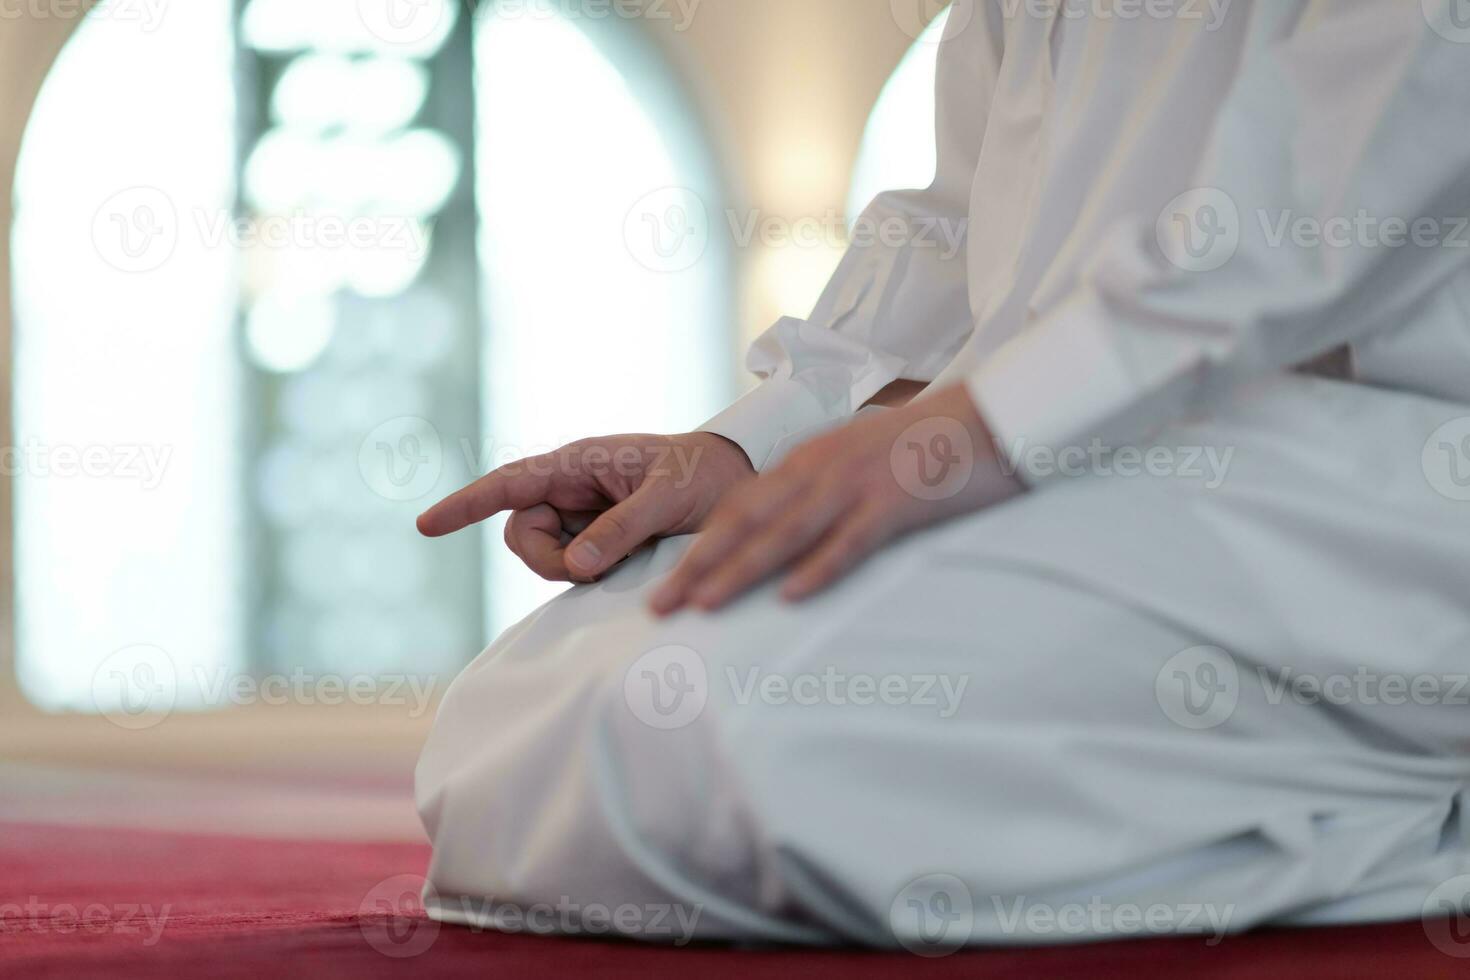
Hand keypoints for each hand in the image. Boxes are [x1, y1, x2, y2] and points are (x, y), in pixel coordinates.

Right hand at [417, 432, 754, 581]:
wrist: (739, 482)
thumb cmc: (704, 475)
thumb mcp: (668, 498)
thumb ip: (623, 528)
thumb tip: (577, 564)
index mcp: (579, 462)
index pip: (509, 483)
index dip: (466, 505)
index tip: (426, 526)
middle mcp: (572, 486)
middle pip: (523, 533)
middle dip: (548, 559)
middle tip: (596, 569)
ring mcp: (583, 513)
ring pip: (547, 554)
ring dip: (575, 568)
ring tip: (626, 556)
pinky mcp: (598, 536)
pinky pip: (573, 563)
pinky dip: (591, 572)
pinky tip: (625, 562)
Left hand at [649, 384, 1023, 614]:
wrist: (992, 415)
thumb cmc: (926, 447)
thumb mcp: (860, 461)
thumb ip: (823, 490)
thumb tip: (791, 537)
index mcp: (809, 460)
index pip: (739, 507)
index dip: (699, 547)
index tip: (667, 585)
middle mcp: (821, 469)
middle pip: (745, 522)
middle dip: (697, 565)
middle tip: (658, 607)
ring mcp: (857, 483)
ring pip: (785, 532)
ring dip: (740, 570)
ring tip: (703, 605)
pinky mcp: (896, 500)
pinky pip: (850, 540)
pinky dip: (819, 568)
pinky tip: (792, 597)